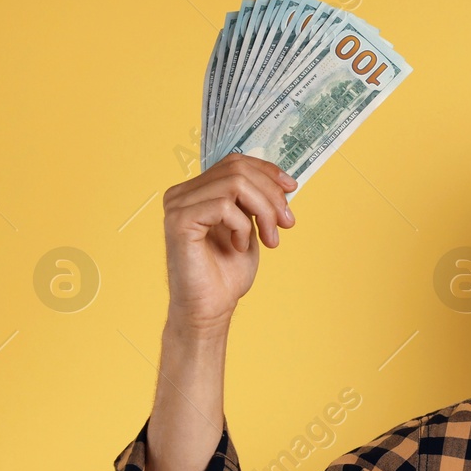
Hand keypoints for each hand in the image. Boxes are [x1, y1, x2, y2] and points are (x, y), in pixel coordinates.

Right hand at [161, 152, 297, 333]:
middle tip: (286, 224)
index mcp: (197, 191)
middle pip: (238, 169)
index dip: (267, 170)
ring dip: (264, 211)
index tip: (292, 188)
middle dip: (272, 195)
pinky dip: (243, 226)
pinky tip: (240, 247)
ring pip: (235, 184)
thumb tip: (283, 181)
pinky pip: (224, 206)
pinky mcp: (179, 221)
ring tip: (270, 239)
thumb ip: (256, 202)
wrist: (210, 308)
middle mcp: (182, 193)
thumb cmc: (227, 273)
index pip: (235, 162)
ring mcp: (177, 205)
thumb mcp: (249, 228)